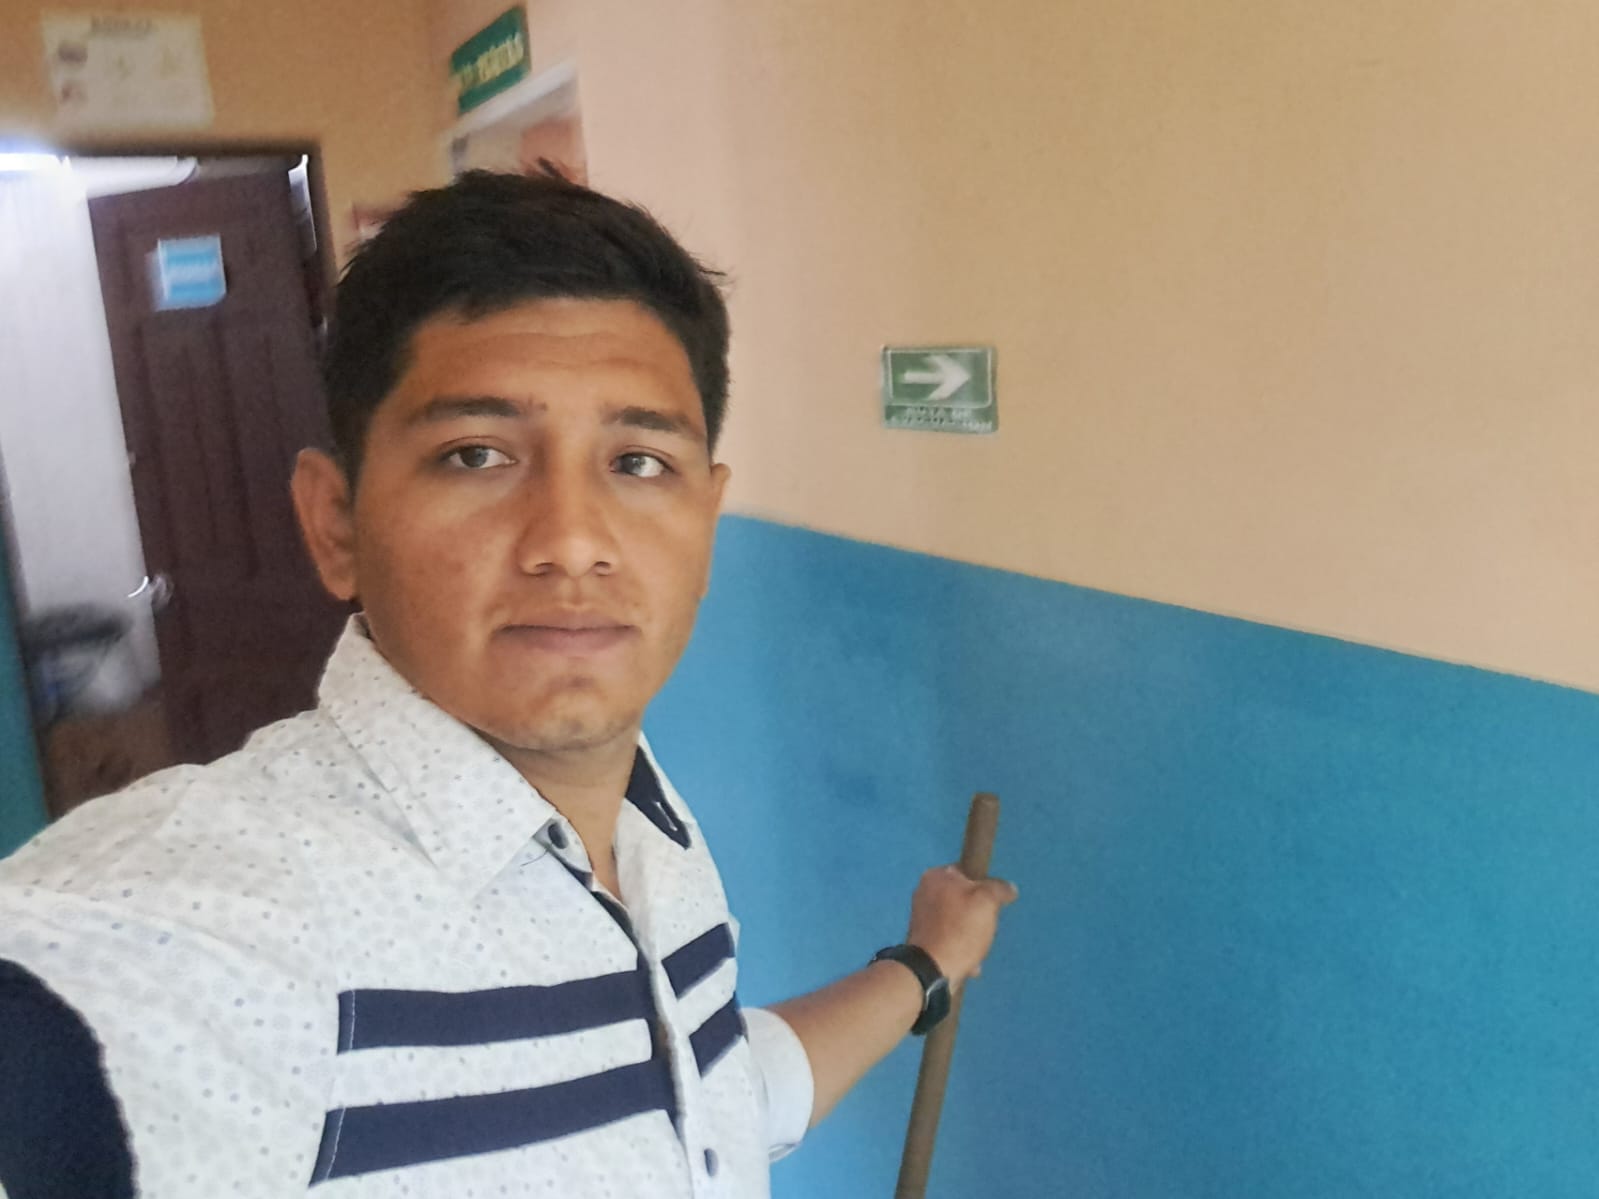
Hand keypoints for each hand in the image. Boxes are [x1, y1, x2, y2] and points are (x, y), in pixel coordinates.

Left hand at [905, 864, 1017, 987]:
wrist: (932, 970)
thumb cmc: (960, 929)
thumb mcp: (987, 902)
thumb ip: (998, 889)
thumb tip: (1009, 887)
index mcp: (935, 876)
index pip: (967, 872)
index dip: (985, 887)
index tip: (993, 904)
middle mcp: (923, 892)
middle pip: (964, 898)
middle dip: (979, 915)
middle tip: (987, 928)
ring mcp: (920, 916)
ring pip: (958, 920)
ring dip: (972, 935)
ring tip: (979, 949)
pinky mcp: (922, 939)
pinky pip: (949, 938)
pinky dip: (961, 948)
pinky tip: (971, 963)